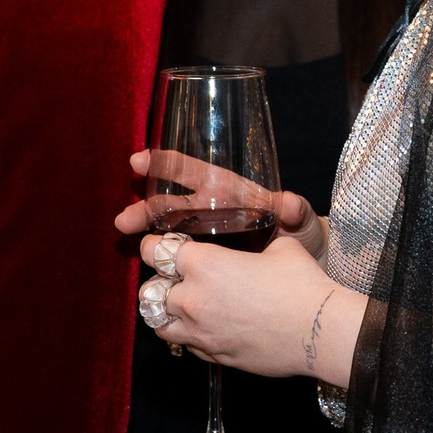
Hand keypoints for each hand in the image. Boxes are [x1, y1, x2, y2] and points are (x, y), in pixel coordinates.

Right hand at [117, 150, 327, 258]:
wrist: (309, 265)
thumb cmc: (302, 231)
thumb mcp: (299, 218)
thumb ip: (294, 209)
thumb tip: (288, 202)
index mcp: (228, 191)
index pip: (192, 171)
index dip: (166, 164)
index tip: (138, 160)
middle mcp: (211, 211)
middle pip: (171, 205)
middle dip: (146, 208)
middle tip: (123, 219)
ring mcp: (207, 238)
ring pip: (170, 233)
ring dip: (148, 234)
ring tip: (126, 237)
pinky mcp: (208, 263)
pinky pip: (182, 260)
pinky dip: (164, 264)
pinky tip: (149, 272)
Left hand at [134, 232, 360, 384]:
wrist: (320, 331)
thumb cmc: (302, 284)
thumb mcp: (280, 246)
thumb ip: (257, 243)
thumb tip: (258, 243)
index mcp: (204, 264)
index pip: (155, 252)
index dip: (153, 245)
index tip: (156, 244)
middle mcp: (193, 299)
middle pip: (151, 290)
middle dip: (159, 281)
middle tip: (173, 276)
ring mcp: (201, 332)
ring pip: (159, 324)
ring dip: (166, 312)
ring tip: (181, 305)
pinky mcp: (214, 356)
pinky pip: (187, 345)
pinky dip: (189, 334)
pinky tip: (206, 326)